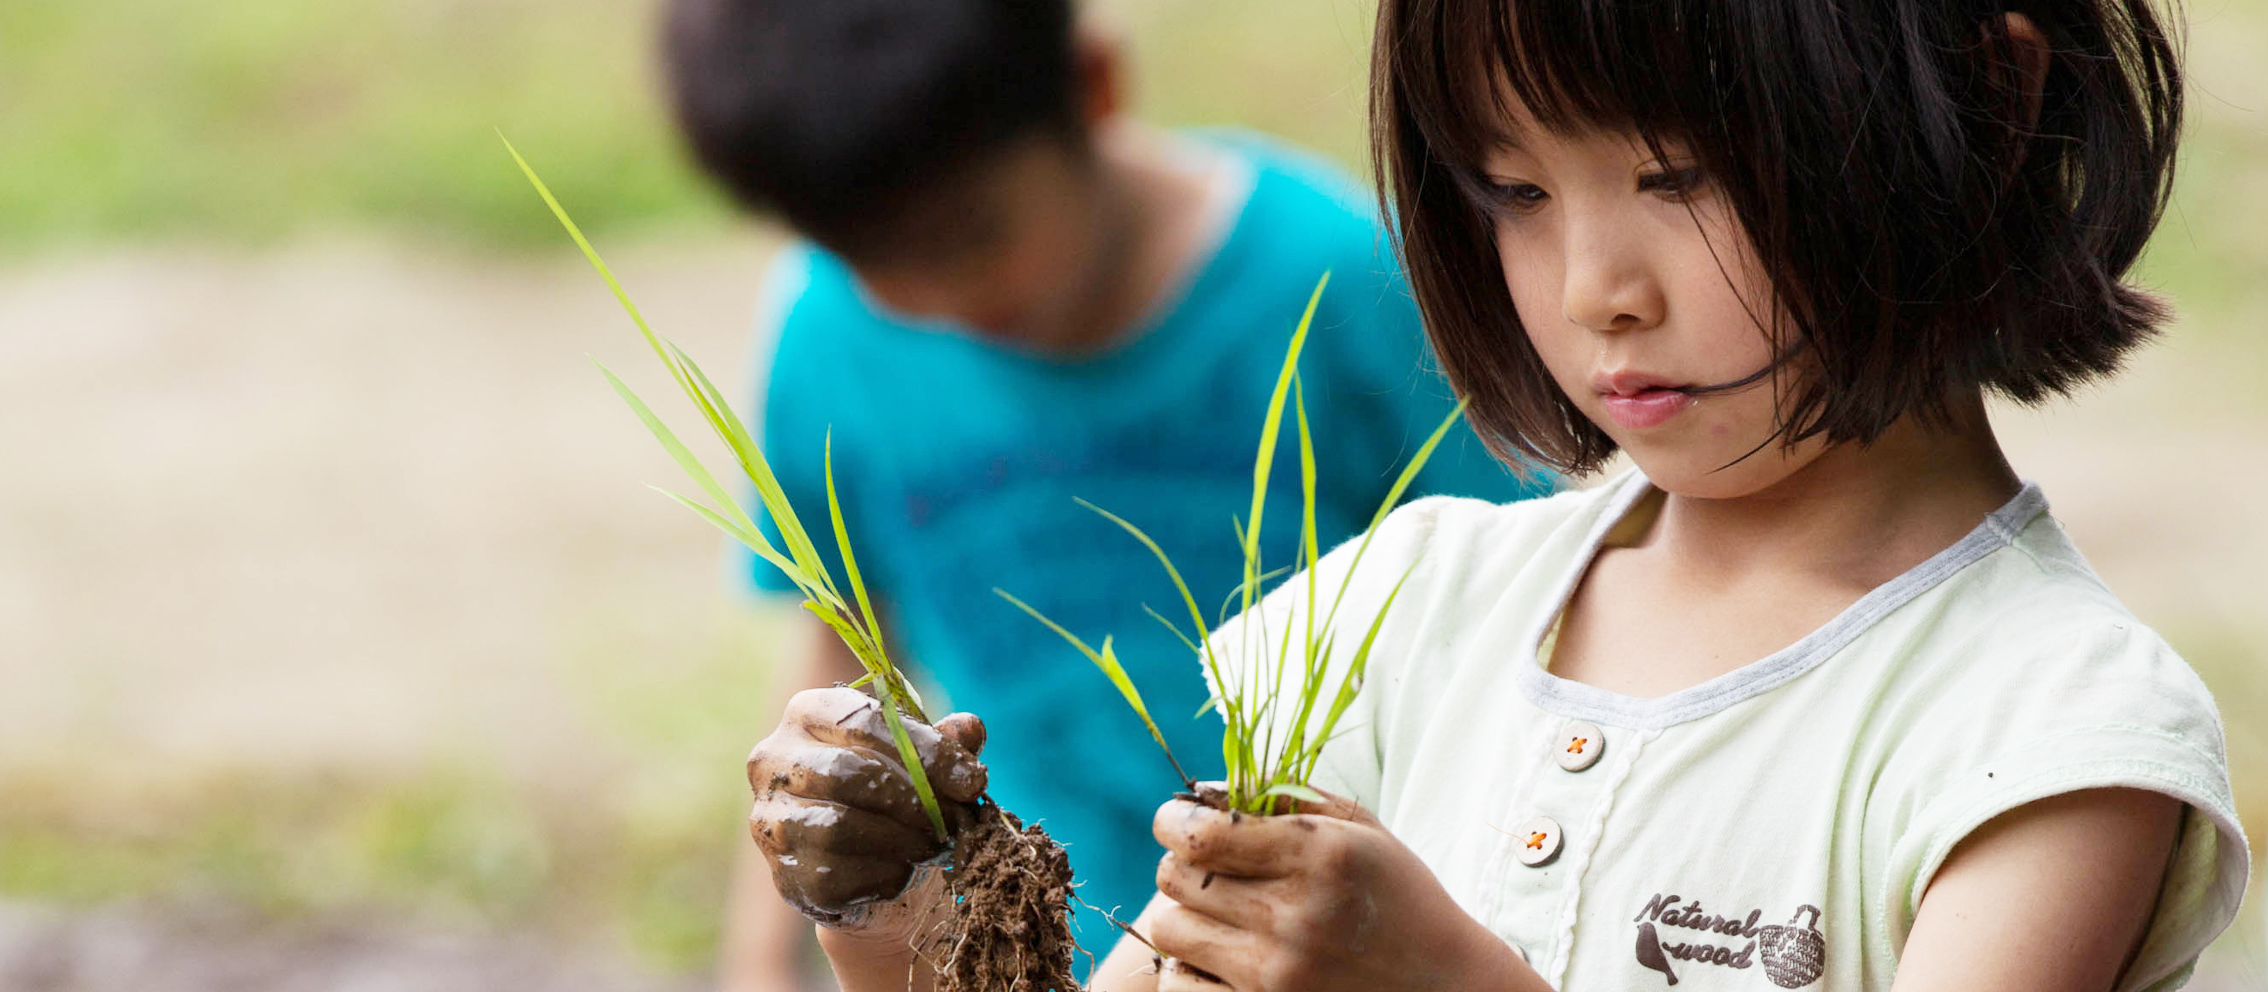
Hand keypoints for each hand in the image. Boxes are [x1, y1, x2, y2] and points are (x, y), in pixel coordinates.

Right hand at [745, 686, 987, 937]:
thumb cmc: (895, 798)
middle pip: (848, 772)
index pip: (864, 720)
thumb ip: (944, 742)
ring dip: (904, 839)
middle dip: (916, 798)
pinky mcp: (784, 874)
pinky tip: (907, 872)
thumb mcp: (923, 762)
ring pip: (840, 826)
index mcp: (808, 714)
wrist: (867, 874)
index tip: (974, 781)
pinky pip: (836, 876)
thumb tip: (968, 728)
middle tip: (959, 818)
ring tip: (938, 845)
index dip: (926, 751)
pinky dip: (884, 875)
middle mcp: (774, 760)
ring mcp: (771, 820)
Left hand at [1144, 786, 1533, 991]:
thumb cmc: (1398, 898)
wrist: (1447, 986)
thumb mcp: (1362, 831)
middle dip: (1180, 863)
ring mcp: (1279, 975)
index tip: (1176, 819)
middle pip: (1176, 879)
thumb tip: (1203, 790)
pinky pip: (1179, 985)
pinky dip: (1186, 967)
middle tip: (1203, 866)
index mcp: (1321, 856)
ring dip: (1182, 914)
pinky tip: (1214, 956)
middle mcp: (1297, 917)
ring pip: (1170, 930)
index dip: (1174, 820)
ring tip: (1213, 912)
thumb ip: (1287, 797)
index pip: (1203, 834)